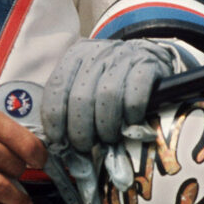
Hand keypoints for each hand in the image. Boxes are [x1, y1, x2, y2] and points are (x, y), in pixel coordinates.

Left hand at [41, 38, 175, 203]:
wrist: (148, 55)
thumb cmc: (111, 79)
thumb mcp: (87, 85)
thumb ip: (70, 110)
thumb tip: (59, 150)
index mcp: (74, 57)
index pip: (55, 91)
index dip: (55, 123)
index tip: (61, 143)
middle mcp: (96, 53)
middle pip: (80, 98)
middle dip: (81, 131)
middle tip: (87, 147)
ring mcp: (122, 57)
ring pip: (107, 98)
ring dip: (106, 127)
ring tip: (109, 138)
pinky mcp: (147, 65)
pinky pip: (134, 98)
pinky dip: (131, 117)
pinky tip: (130, 123)